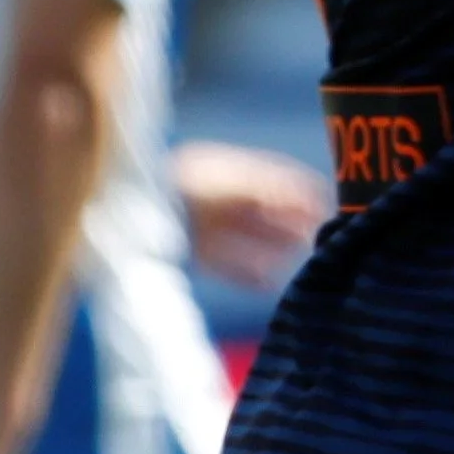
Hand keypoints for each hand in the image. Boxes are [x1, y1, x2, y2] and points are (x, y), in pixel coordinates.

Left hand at [170, 141, 333, 287]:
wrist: (126, 218)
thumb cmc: (179, 191)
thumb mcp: (228, 183)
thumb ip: (267, 189)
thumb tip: (307, 195)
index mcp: (221, 170)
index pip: (270, 177)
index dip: (299, 191)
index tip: (326, 205)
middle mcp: (212, 196)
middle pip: (261, 210)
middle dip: (291, 223)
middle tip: (319, 238)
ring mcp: (199, 224)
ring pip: (247, 238)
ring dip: (275, 249)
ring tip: (300, 261)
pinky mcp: (188, 252)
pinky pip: (226, 262)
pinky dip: (248, 272)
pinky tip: (268, 283)